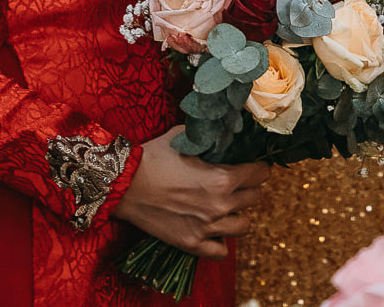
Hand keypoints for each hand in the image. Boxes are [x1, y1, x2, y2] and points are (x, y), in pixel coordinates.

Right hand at [113, 127, 269, 259]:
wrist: (124, 183)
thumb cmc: (154, 156)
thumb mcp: (185, 138)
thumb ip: (210, 138)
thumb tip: (225, 131)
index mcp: (223, 179)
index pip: (260, 174)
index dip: (259, 167)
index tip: (254, 166)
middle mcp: (220, 206)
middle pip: (254, 198)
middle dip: (249, 188)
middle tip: (238, 183)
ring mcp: (207, 228)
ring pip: (243, 226)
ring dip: (238, 214)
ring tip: (227, 206)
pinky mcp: (191, 244)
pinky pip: (221, 252)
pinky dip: (221, 242)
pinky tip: (214, 230)